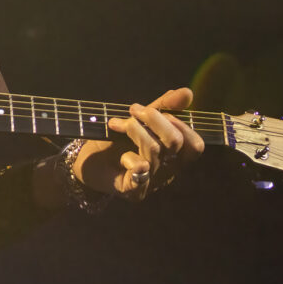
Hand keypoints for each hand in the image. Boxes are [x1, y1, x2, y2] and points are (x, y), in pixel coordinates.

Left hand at [75, 87, 203, 200]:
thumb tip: (188, 92)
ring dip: (135, 130)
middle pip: (176, 143)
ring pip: (155, 150)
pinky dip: (129, 157)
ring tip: (116, 123)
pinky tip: (121, 156)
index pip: (195, 145)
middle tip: (133, 110)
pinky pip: (140, 171)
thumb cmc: (116, 140)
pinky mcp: (134, 190)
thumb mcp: (140, 120)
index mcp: (175, 156)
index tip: (156, 109)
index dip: (181, 125)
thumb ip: (163, 108)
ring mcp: (152, 182)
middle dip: (155, 119)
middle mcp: (168, 171)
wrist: (87, 161)